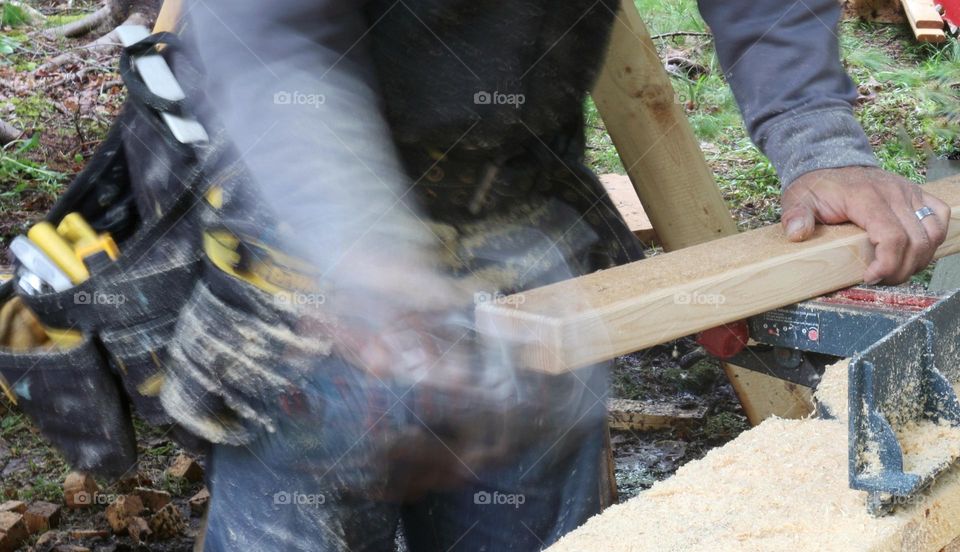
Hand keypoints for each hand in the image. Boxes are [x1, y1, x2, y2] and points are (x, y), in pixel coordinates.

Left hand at [781, 167, 949, 284]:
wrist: (832, 164)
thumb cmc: (818, 187)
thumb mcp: (798, 199)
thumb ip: (796, 216)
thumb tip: (797, 233)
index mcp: (865, 197)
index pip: (892, 236)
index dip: (887, 264)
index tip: (870, 277)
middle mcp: (894, 193)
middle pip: (916, 241)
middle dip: (900, 270)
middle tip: (879, 279)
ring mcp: (909, 193)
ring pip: (932, 233)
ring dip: (918, 260)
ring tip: (894, 270)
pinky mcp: (918, 194)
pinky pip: (939, 217)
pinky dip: (933, 240)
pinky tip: (914, 253)